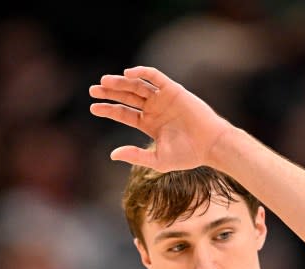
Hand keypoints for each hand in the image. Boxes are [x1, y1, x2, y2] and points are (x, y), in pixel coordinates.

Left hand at [89, 66, 230, 171]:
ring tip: (105, 82)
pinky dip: (142, 73)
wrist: (211, 145)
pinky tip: (128, 74)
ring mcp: (163, 98)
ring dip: (121, 82)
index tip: (93, 107)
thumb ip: (135, 156)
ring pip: (137, 86)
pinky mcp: (173, 90)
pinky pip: (155, 77)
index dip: (108, 109)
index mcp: (149, 124)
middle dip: (110, 92)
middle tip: (93, 90)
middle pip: (127, 97)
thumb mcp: (157, 160)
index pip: (124, 113)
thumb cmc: (188, 155)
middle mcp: (154, 109)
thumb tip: (112, 154)